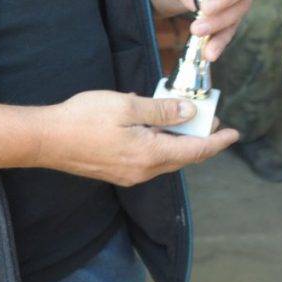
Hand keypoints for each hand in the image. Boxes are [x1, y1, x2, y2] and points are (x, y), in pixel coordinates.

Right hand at [35, 90, 238, 185]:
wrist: (47, 139)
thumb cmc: (84, 118)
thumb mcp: (127, 106)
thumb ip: (161, 110)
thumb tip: (190, 113)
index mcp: (150, 155)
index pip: (195, 151)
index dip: (217, 141)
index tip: (234, 133)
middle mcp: (144, 172)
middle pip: (182, 157)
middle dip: (200, 140)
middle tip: (210, 120)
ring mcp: (129, 175)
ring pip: (165, 159)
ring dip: (178, 142)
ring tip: (183, 120)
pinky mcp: (116, 172)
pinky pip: (149, 160)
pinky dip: (160, 145)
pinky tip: (154, 128)